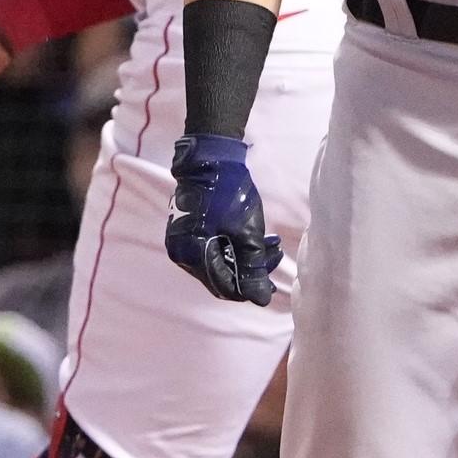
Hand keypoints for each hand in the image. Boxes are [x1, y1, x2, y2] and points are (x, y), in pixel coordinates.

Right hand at [165, 134, 281, 305]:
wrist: (211, 158)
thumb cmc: (228, 192)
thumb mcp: (247, 232)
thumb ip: (253, 267)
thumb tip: (261, 299)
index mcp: (192, 254)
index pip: (224, 286)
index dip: (250, 288)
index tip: (272, 284)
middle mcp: (182, 253)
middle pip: (222, 275)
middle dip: (251, 269)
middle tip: (275, 255)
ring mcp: (184, 242)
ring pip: (220, 262)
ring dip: (247, 257)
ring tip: (271, 244)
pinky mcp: (191, 231)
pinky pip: (214, 249)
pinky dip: (235, 247)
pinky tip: (256, 238)